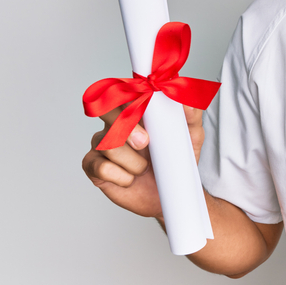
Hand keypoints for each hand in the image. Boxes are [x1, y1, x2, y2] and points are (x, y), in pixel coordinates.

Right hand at [81, 104, 205, 217]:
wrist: (170, 193)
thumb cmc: (177, 160)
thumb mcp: (192, 137)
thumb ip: (192, 116)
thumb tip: (186, 101)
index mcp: (136, 110)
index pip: (124, 91)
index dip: (130, 96)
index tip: (144, 108)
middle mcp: (115, 123)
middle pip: (107, 110)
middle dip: (127, 127)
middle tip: (145, 143)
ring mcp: (102, 144)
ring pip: (109, 145)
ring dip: (133, 162)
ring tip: (145, 168)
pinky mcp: (93, 166)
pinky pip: (101, 167)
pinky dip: (122, 176)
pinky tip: (130, 179)